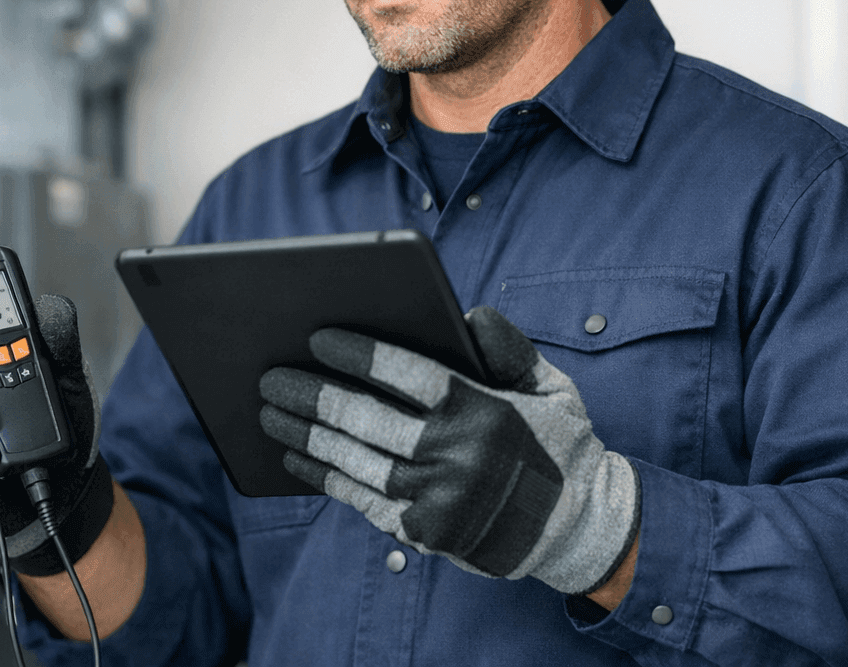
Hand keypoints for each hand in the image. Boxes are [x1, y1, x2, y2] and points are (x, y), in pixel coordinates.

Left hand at [259, 306, 639, 594]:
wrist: (576, 531)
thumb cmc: (557, 445)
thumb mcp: (552, 388)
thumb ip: (511, 347)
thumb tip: (468, 314)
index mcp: (487, 413)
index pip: (412, 376)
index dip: (362, 355)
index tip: (320, 337)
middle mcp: (459, 458)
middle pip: (369, 420)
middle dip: (314, 395)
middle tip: (272, 376)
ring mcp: (438, 501)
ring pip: (356, 461)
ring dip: (307, 435)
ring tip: (271, 412)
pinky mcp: (424, 533)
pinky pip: (361, 499)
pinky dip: (325, 476)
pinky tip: (298, 455)